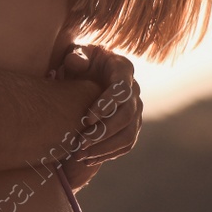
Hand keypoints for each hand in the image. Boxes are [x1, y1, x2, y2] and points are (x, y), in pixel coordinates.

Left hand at [50, 44, 142, 188]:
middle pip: (127, 116)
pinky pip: (126, 144)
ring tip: (82, 154)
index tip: (86, 119)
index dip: (106, 105)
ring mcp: (135, 110)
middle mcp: (134, 91)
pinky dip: (109, 153)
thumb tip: (76, 63)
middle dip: (104, 131)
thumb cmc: (83, 60)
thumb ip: (77, 55)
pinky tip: (88, 159)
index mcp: (123, 70)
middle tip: (81, 142)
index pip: (121, 90)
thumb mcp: (79, 52)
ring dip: (105, 147)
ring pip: (128, 134)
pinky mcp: (131, 126)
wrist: (92, 71)